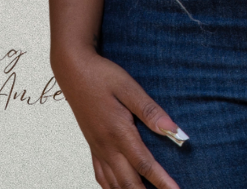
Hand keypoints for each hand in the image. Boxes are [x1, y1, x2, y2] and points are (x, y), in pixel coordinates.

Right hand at [52, 48, 185, 188]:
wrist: (72, 70)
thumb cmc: (102, 75)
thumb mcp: (128, 87)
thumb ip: (150, 111)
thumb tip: (174, 130)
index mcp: (118, 132)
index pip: (145, 164)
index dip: (162, 182)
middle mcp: (107, 146)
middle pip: (129, 183)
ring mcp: (97, 149)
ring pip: (114, 185)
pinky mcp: (92, 146)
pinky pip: (101, 177)